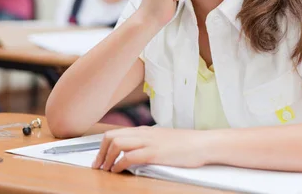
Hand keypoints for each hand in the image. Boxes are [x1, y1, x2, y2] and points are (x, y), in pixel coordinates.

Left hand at [92, 126, 209, 172]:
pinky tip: (117, 171)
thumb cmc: (186, 144)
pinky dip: (118, 164)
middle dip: (100, 151)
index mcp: (144, 130)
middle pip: (111, 136)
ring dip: (106, 158)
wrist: (203, 143)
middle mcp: (143, 133)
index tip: (100, 158)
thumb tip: (137, 152)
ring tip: (104, 169)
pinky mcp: (154, 153)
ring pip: (116, 143)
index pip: (115, 133)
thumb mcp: (163, 140)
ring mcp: (148, 142)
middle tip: (97, 165)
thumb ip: (149, 143)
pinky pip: (129, 156)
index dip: (103, 146)